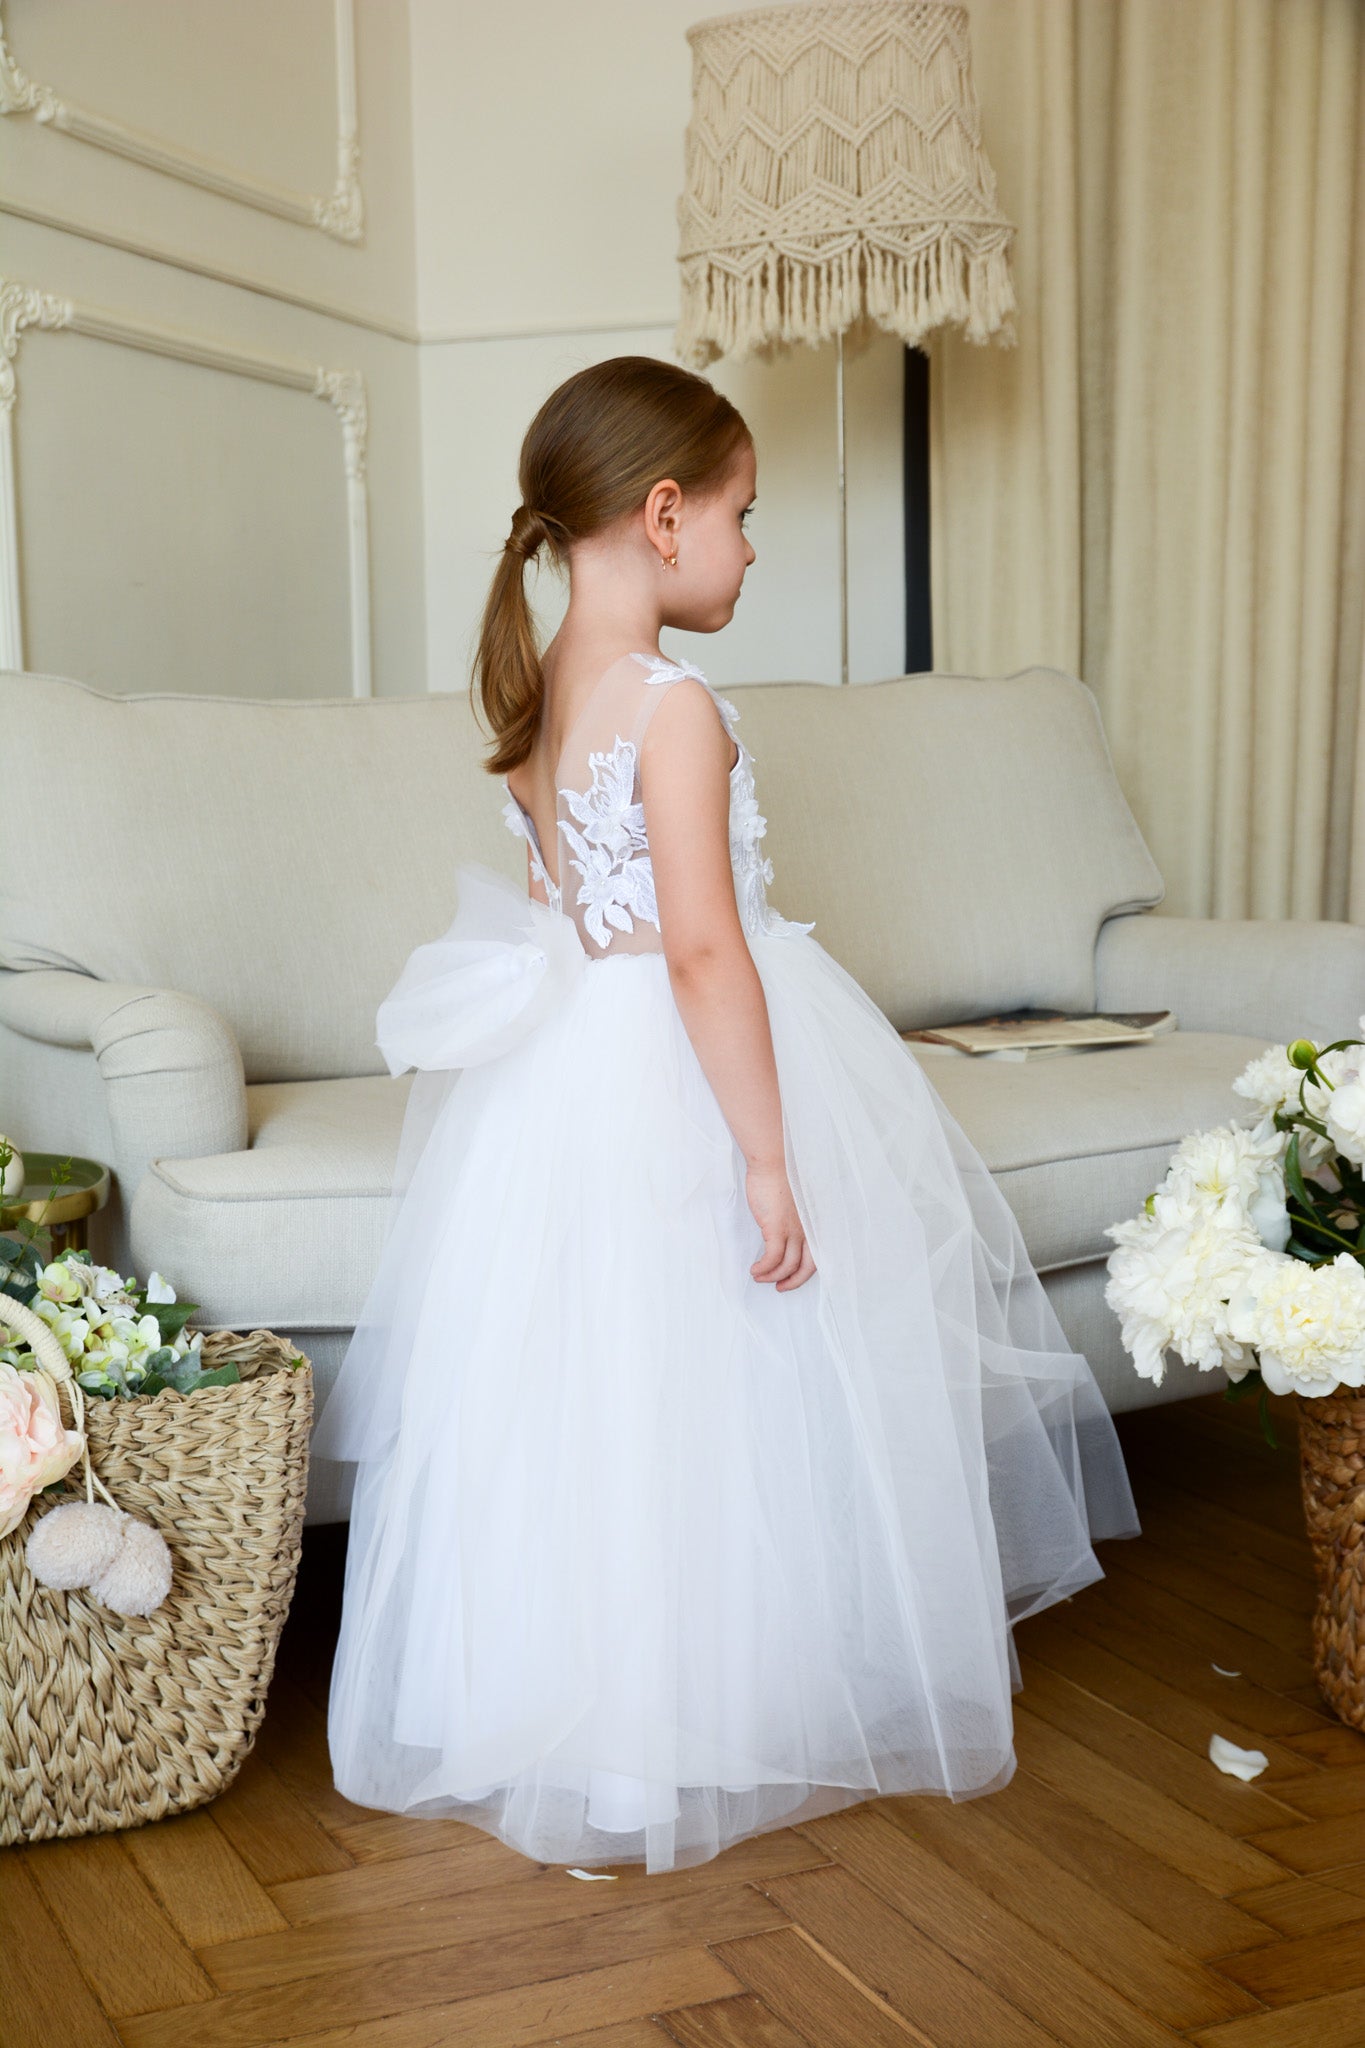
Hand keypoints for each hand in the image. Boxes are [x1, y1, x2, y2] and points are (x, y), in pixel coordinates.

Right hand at [745, 1162, 815, 1290]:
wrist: (772, 1163)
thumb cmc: (781, 1177)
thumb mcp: (794, 1202)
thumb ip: (794, 1218)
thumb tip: (783, 1233)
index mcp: (812, 1224)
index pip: (815, 1257)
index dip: (803, 1274)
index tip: (789, 1279)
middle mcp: (807, 1230)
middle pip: (805, 1267)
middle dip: (792, 1282)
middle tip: (779, 1287)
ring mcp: (793, 1230)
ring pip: (787, 1266)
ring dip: (771, 1276)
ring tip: (759, 1276)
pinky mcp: (776, 1229)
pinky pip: (772, 1258)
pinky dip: (763, 1268)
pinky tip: (755, 1269)